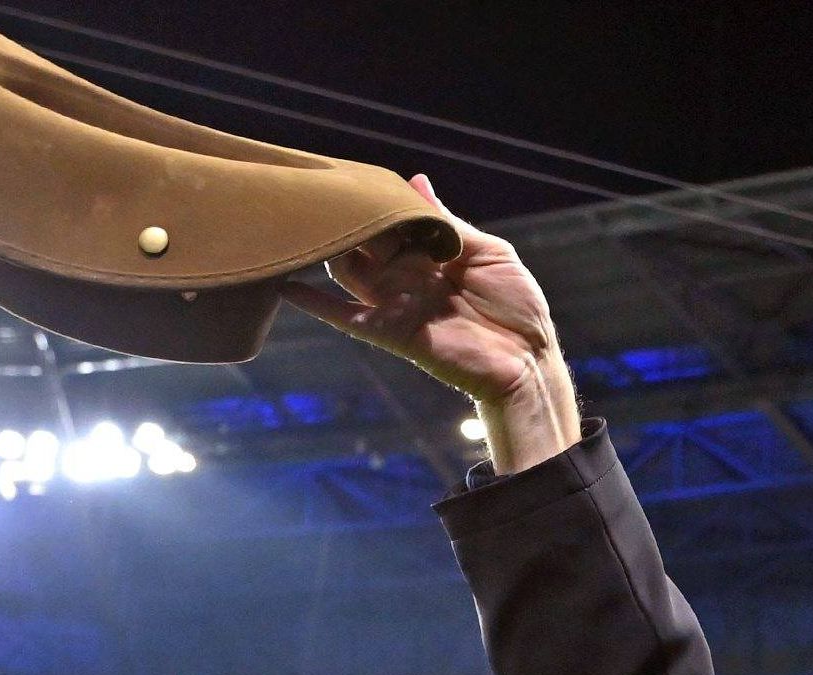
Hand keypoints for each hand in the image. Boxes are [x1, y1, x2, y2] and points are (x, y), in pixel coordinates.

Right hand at [284, 175, 579, 469]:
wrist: (526, 362)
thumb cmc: (517, 308)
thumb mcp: (489, 254)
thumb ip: (448, 223)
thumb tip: (417, 181)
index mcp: (430, 253)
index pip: (391, 220)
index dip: (372, 200)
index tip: (346, 175)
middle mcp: (407, 275)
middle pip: (363, 240)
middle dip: (345, 218)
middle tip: (316, 192)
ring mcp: (395, 302)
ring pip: (348, 271)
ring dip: (326, 249)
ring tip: (297, 223)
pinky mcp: (389, 332)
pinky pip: (345, 317)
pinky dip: (315, 303)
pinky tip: (285, 285)